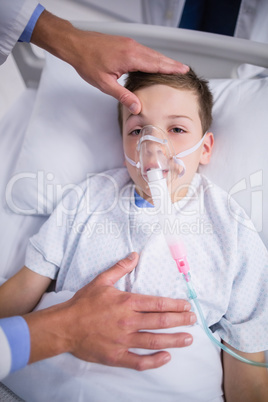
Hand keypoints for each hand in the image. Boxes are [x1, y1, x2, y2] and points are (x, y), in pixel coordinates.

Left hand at [31, 10, 188, 113]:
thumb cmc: (87, 62)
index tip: (183, 71)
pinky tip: (155, 62)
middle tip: (185, 70)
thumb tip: (137, 107)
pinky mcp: (125, 43)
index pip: (156, 64)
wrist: (75, 44)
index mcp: (129, 57)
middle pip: (157, 57)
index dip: (170, 69)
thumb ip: (123, 95)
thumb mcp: (105, 84)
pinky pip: (144, 51)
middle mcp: (132, 48)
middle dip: (172, 64)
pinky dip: (154, 57)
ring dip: (164, 60)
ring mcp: (129, 44)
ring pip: (152, 53)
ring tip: (175, 67)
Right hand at [61, 252, 195, 370]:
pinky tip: (166, 357)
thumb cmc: (83, 303)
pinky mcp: (116, 356)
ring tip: (188, 339)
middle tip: (193, 320)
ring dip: (174, 340)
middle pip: (161, 321)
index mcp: (126, 302)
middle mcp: (128, 321)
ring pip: (154, 340)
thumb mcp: (101, 280)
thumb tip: (135, 255)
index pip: (158, 303)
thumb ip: (120, 268)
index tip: (186, 306)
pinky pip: (139, 361)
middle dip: (180, 320)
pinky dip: (154, 361)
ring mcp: (123, 340)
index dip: (175, 305)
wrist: (64, 326)